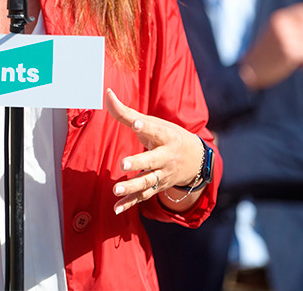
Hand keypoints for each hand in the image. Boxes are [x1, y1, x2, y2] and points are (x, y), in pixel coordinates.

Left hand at [106, 88, 206, 213]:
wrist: (194, 159)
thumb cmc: (167, 136)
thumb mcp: (153, 123)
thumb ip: (127, 112)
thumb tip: (107, 94)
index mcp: (166, 136)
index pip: (156, 130)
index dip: (146, 127)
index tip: (137, 124)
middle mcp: (166, 157)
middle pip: (152, 161)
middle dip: (139, 162)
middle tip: (124, 164)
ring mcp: (163, 174)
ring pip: (147, 182)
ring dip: (132, 187)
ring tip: (116, 189)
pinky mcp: (157, 187)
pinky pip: (143, 197)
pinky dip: (130, 203)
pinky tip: (116, 208)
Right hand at [239, 3, 302, 89]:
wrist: (250, 70)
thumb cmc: (266, 52)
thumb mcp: (279, 34)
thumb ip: (300, 29)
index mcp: (279, 17)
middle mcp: (283, 25)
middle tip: (300, 50)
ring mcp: (287, 39)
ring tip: (297, 58)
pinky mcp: (290, 53)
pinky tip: (297, 65)